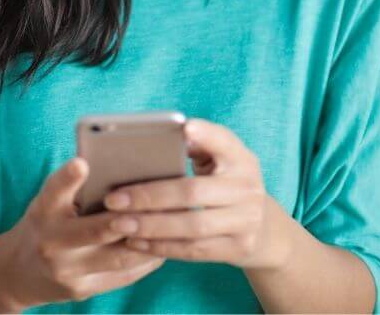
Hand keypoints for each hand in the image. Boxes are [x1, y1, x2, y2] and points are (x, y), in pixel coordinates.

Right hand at [1, 155, 166, 310]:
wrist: (18, 271)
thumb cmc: (45, 222)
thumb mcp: (49, 199)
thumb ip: (74, 185)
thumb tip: (118, 163)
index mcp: (43, 211)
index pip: (54, 191)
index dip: (68, 177)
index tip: (82, 163)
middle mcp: (52, 243)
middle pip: (94, 231)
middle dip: (124, 220)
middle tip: (152, 206)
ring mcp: (68, 272)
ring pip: (117, 257)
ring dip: (146, 242)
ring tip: (170, 224)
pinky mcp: (83, 290)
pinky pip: (122, 276)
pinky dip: (145, 260)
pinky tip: (163, 246)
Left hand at [103, 117, 289, 270]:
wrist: (265, 228)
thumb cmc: (226, 182)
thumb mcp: (221, 159)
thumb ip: (196, 146)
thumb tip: (156, 139)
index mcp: (241, 157)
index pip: (223, 141)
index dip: (205, 134)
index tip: (184, 127)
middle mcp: (247, 187)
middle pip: (193, 192)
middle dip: (150, 196)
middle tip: (114, 199)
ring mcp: (246, 221)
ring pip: (191, 226)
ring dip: (150, 226)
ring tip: (118, 223)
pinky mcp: (238, 248)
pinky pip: (194, 250)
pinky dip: (162, 247)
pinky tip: (136, 241)